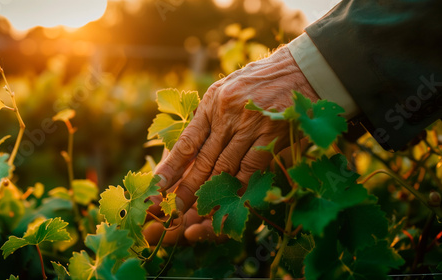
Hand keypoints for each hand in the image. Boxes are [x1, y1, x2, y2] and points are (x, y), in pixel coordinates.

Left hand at [154, 46, 318, 213]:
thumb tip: (190, 149)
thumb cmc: (260, 80)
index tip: (156, 188)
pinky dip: (239, 186)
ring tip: (196, 214)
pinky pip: (251, 167)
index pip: (186, 142)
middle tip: (172, 211)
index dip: (170, 168)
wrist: (300, 70)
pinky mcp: (272, 135)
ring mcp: (250, 125)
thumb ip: (209, 116)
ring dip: (211, 193)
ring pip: (225, 167)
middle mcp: (227, 114)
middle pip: (203, 160)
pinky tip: (229, 202)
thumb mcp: (227, 89)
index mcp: (211, 103)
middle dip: (186, 189)